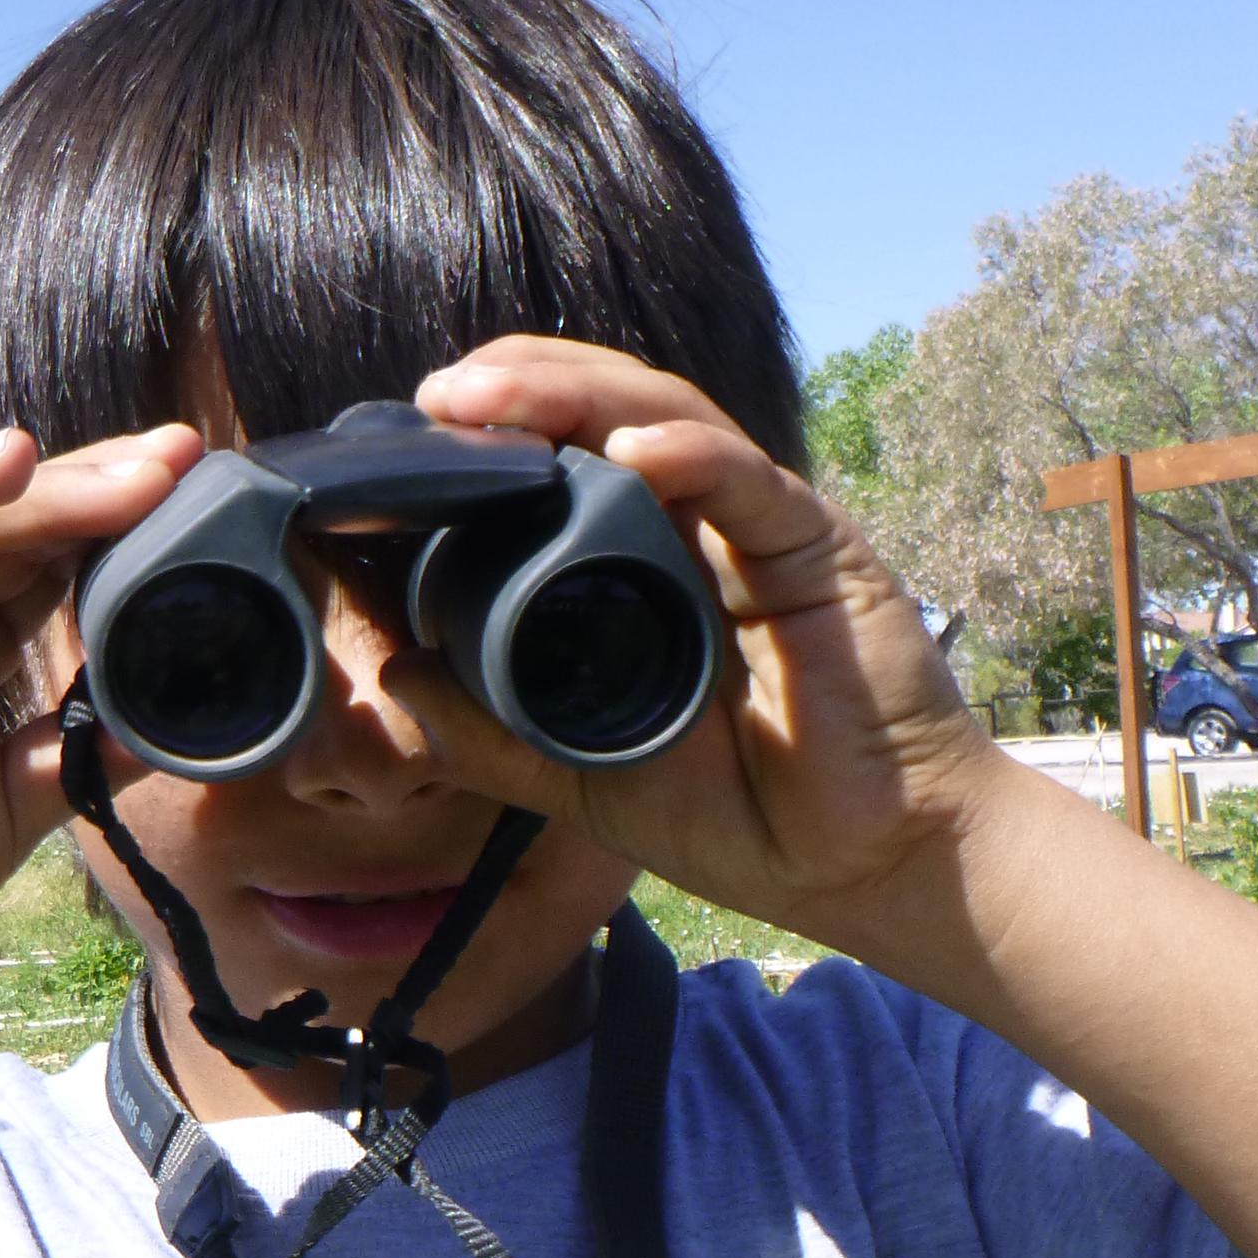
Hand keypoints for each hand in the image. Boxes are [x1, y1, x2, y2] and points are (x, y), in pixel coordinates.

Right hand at [0, 425, 201, 1004]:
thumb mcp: (11, 806)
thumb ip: (80, 754)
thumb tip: (178, 719)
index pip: (49, 570)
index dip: (123, 538)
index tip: (205, 509)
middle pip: (16, 528)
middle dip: (105, 493)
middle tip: (188, 458)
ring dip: (52, 487)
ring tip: (139, 468)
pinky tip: (12, 458)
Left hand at [395, 338, 1000, 945]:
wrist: (861, 868)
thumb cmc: (742, 818)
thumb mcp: (586, 780)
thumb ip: (495, 735)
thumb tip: (395, 679)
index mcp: (639, 568)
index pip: (561, 469)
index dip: (491, 441)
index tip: (410, 442)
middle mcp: (695, 530)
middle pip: (603, 420)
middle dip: (519, 390)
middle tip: (439, 397)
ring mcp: (754, 531)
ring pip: (667, 422)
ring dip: (580, 395)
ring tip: (499, 395)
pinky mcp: (819, 548)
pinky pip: (751, 483)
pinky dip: (693, 457)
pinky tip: (636, 450)